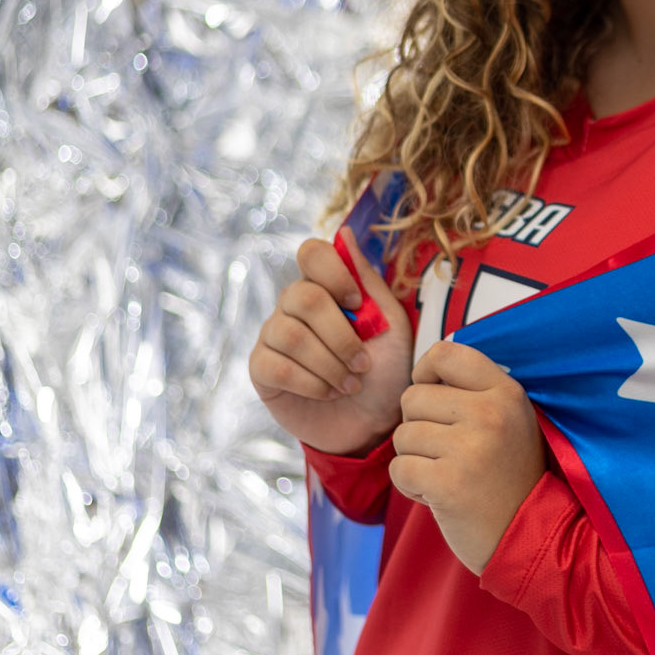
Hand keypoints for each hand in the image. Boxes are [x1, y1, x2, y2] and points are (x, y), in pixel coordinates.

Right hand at [248, 227, 412, 454]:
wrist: (373, 422)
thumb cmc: (386, 368)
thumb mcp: (392, 323)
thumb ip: (369, 280)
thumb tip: (345, 232)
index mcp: (326, 285)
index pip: (312, 253)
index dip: (335, 274)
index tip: (360, 305)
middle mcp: (293, 304)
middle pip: (304, 298)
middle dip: (341, 336)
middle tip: (364, 363)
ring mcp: (273, 334)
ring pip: (290, 335)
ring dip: (330, 364)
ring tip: (350, 382)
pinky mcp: (262, 369)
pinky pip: (276, 365)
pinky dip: (311, 383)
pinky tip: (329, 393)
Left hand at [390, 340, 546, 573]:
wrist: (530, 535)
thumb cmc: (509, 475)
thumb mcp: (509, 420)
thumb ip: (473, 392)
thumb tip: (424, 373)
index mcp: (506, 392)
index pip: (445, 353)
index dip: (425, 372)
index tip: (432, 394)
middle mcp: (489, 414)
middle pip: (412, 398)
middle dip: (418, 427)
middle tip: (446, 452)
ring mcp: (469, 448)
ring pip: (402, 436)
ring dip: (415, 460)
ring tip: (448, 475)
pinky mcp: (448, 483)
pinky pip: (399, 470)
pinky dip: (411, 486)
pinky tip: (440, 495)